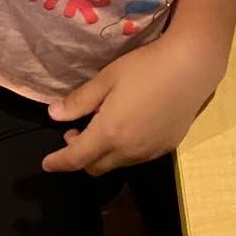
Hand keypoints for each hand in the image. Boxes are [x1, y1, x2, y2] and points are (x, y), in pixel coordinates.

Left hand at [41, 35, 223, 177]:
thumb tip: (54, 115)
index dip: (59, 162)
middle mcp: (129, 151)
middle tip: (74, 132)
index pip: (77, 158)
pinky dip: (123, 150)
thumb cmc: (144, 67)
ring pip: (117, 164)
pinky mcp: (166, 148)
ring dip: (102, 153)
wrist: (190, 69)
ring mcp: (149, 152)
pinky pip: (136, 158)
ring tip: (101, 124)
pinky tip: (128, 125)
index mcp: (109, 133)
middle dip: (80, 156)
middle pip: (96, 167)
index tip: (46, 164)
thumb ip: (80, 100)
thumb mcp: (107, 78)